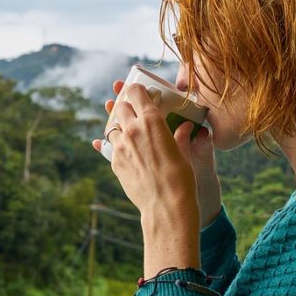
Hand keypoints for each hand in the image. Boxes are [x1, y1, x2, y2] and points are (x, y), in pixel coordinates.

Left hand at [92, 79, 222, 228]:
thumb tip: (185, 127)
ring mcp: (120, 146)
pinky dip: (116, 145)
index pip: (136, 92)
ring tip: (129, 133)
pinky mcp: (114, 161)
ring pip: (112, 126)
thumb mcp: (183, 152)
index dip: (136, 90)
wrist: (165, 205)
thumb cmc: (181, 178)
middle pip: (120, 107)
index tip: (139, 92)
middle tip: (135, 113)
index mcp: (152, 120)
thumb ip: (180, 136)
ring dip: (119, 127)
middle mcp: (132, 129)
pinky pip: (109, 147)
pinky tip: (124, 149)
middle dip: (126, 107)